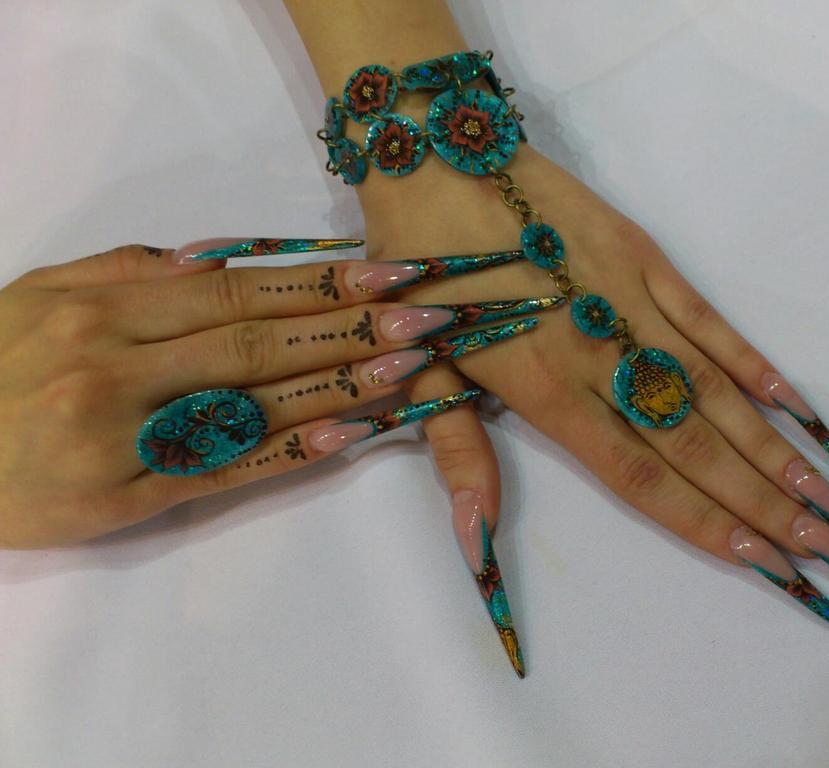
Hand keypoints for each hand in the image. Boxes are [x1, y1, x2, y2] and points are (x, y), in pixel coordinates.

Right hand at [0, 243, 522, 547]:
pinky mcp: (123, 500)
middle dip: (353, 326)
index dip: (321, 280)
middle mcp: (117, 366)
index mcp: (103, 309)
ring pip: (251, 404)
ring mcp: (122, 437)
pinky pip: (220, 471)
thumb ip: (129, 272)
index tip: (389, 271)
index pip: (238, 289)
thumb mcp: (42, 294)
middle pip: (259, 341)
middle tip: (429, 316)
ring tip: (410, 369)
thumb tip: (218, 260)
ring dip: (339, 385)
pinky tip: (347, 436)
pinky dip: (288, 451)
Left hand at [354, 143, 828, 643]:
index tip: (762, 564)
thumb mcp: (422, 372)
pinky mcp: (642, 256)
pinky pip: (707, 319)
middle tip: (827, 548)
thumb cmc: (419, 274)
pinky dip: (753, 364)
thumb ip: (460, 458)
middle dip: (761, 502)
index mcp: (543, 393)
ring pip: (712, 388)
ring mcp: (629, 303)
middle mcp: (598, 357)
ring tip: (824, 496)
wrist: (433, 161)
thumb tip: (476, 542)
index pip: (636, 475)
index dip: (701, 521)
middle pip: (691, 442)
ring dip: (771, 446)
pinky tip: (795, 406)